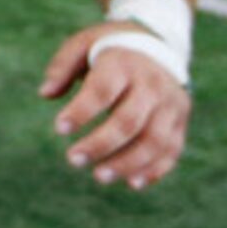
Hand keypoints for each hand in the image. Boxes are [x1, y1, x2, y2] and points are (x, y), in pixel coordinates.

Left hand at [44, 24, 189, 188]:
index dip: (81, 111)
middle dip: (100, 144)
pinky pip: (172, 149)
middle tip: (73, 160)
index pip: (102, 91)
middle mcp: (152, 85)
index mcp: (123, 63)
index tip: (59, 129)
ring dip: (128, 163)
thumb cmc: (109, 48)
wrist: (159, 44)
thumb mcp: (82, 44)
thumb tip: (45, 94)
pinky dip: (155, 169)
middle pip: (129, 121)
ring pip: (154, 140)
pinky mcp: (181, 120)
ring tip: (99, 176)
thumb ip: (62, 67)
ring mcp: (171, 104)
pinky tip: (132, 183)